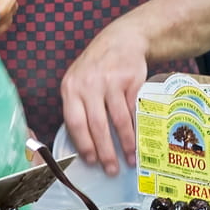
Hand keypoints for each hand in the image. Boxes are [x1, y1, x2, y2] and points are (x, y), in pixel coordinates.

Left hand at [60, 22, 147, 176]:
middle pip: (96, 125)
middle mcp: (88, 84)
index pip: (74, 122)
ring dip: (124, 144)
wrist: (122, 40)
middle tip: (111, 170)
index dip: (83, 145)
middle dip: (104, 151)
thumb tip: (82, 144)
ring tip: (128, 160)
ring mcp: (110, 82)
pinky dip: (136, 129)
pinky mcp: (130, 80)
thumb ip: (78, 107)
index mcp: (70, 88)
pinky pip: (133, 111)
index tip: (91, 161)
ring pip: (117, 120)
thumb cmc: (97, 67)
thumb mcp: (79, 81)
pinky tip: (138, 142)